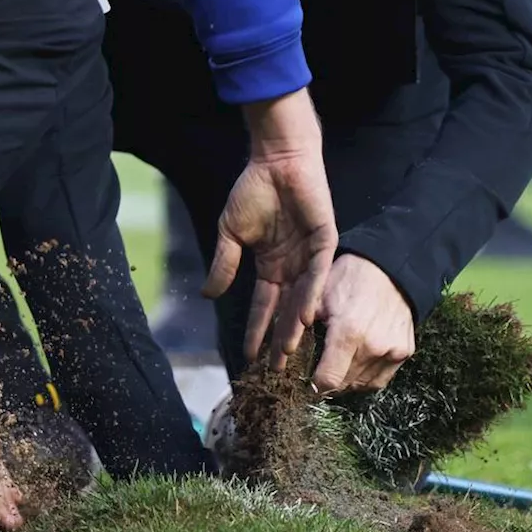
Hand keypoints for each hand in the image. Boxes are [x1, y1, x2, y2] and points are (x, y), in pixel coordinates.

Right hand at [204, 88, 338, 370]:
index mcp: (271, 266)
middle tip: (275, 372)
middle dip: (280, 341)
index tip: (248, 358)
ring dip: (295, 327)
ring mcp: (310, 256)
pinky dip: (311, 296)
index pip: (264, 306)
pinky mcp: (324, 241)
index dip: (256, 331)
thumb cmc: (254, 191)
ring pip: (303, 299)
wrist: (275, 159)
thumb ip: (223, 265)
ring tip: (288, 354)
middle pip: (285, 311)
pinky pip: (318, 274)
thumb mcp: (231, 233)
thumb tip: (207, 296)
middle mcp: (292, 267)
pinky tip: (304, 318)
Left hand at [313, 254, 414, 393]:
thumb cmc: (349, 277)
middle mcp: (373, 347)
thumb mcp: (317, 297)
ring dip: (346, 382)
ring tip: (337, 366)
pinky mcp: (404, 351)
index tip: (308, 380)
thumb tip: (282, 354)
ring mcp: (392, 351)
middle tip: (320, 371)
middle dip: (329, 382)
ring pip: (362, 385)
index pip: (328, 381)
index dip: (315, 385)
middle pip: (344, 385)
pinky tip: (355, 365)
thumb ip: (300, 327)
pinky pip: (380, 379)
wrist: (389, 267)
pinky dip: (365, 378)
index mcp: (348, 333)